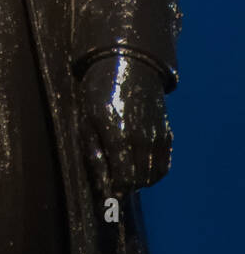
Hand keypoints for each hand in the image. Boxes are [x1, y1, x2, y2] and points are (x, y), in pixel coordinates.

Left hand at [79, 54, 172, 195]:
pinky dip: (154, 171)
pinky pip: (164, 165)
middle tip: (114, 177)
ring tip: (126, 169)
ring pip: (154, 176)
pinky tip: (140, 164)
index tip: (107, 188)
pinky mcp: (167, 133)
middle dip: (126, 184)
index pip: (124, 179)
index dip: (115, 189)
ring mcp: (157, 135)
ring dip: (140, 179)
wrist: (127, 64)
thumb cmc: (99, 92)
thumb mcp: (86, 121)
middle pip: (140, 180)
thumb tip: (103, 185)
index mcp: (118, 134)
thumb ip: (94, 155)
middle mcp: (142, 137)